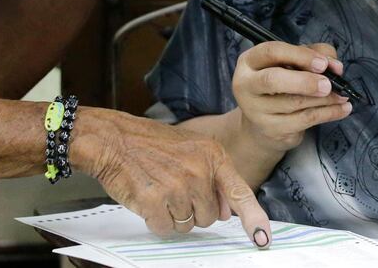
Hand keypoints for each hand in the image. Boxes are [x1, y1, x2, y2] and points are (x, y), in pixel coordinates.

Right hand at [73, 110, 271, 246]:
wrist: (114, 139)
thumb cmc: (150, 144)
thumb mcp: (191, 148)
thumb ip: (213, 177)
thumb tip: (225, 211)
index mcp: (213, 156)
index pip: (240, 192)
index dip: (253, 219)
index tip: (263, 239)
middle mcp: (199, 171)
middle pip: (209, 217)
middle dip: (193, 211)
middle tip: (174, 190)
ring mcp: (178, 187)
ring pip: (187, 225)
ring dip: (173, 216)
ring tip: (159, 190)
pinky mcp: (155, 201)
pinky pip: (165, 228)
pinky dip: (156, 221)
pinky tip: (148, 199)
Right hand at [232, 41, 351, 152]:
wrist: (262, 126)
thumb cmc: (280, 85)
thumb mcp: (293, 62)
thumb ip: (313, 54)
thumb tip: (334, 65)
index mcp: (250, 61)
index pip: (271, 52)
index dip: (299, 55)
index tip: (323, 63)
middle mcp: (246, 85)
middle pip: (273, 80)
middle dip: (305, 81)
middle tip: (329, 84)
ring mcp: (256, 110)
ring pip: (294, 102)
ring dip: (324, 99)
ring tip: (342, 95)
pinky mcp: (271, 129)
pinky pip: (304, 120)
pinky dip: (328, 114)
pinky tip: (342, 109)